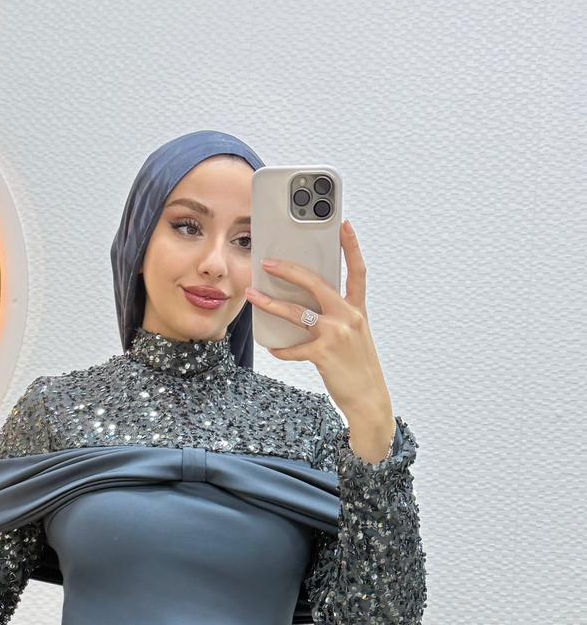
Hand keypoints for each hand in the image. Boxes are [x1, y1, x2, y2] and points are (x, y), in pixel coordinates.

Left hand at [246, 217, 391, 421]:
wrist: (369, 399)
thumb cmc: (358, 367)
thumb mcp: (355, 336)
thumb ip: (337, 317)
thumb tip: (309, 305)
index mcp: (357, 310)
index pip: (357, 271)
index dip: (352, 247)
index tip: (345, 225)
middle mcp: (349, 317)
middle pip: (316, 284)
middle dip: (290, 270)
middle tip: (268, 263)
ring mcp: (336, 335)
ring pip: (297, 312)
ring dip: (271, 304)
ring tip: (254, 296)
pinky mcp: (324, 354)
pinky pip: (294, 348)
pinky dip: (282, 349)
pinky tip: (275, 348)